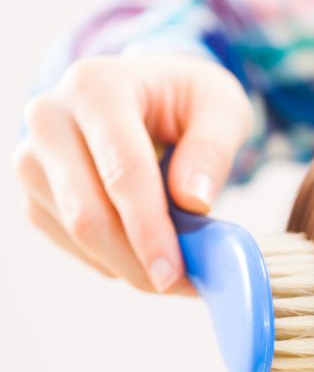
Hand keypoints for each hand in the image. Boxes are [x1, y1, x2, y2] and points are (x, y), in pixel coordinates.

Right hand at [12, 53, 252, 292]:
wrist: (149, 91)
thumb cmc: (187, 100)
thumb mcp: (222, 108)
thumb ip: (214, 150)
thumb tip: (195, 201)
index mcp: (98, 87)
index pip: (122, 172)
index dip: (149, 229)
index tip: (174, 272)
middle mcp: (50, 116)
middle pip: (88, 213)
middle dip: (138, 261)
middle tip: (186, 284)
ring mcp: (33, 156)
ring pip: (75, 235)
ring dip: (130, 266)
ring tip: (179, 269)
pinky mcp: (33, 190)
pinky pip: (70, 243)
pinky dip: (113, 260)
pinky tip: (147, 253)